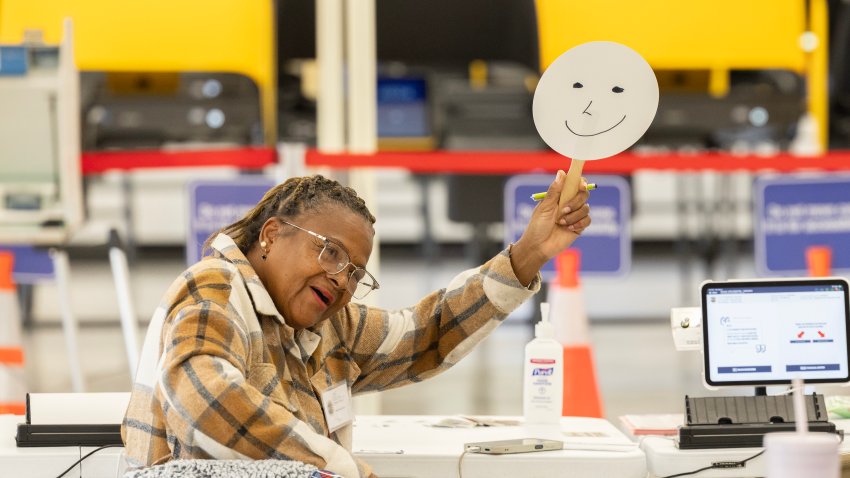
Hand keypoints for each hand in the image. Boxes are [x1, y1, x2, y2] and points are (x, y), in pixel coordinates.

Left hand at [509, 170, 590, 285]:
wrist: (538, 246)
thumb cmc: (537, 226)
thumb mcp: (545, 207)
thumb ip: (555, 191)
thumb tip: (561, 172)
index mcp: (560, 196)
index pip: (575, 183)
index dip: (580, 181)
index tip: (581, 184)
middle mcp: (569, 203)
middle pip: (584, 194)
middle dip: (575, 201)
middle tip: (563, 210)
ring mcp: (575, 215)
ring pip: (586, 208)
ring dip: (574, 215)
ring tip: (561, 223)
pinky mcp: (579, 226)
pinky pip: (587, 220)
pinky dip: (578, 223)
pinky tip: (568, 229)